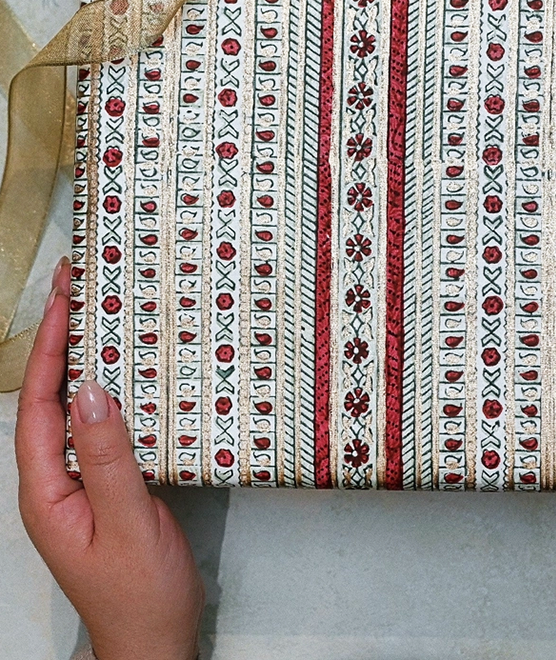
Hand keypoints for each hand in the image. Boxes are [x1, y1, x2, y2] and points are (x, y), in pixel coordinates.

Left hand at [15, 257, 203, 659]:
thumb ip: (107, 459)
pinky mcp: (108, 486)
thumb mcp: (128, 524)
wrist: (156, 640)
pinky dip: (113, 392)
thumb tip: (93, 393)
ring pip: (76, 411)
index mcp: (46, 492)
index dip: (48, 352)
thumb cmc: (140, 593)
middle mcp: (55, 483)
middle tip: (75, 291)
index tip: (63, 303)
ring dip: (83, 362)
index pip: (38, 408)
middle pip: (49, 401)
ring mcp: (80, 485)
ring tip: (97, 317)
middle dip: (57, 344)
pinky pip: (103, 428)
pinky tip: (130, 373)